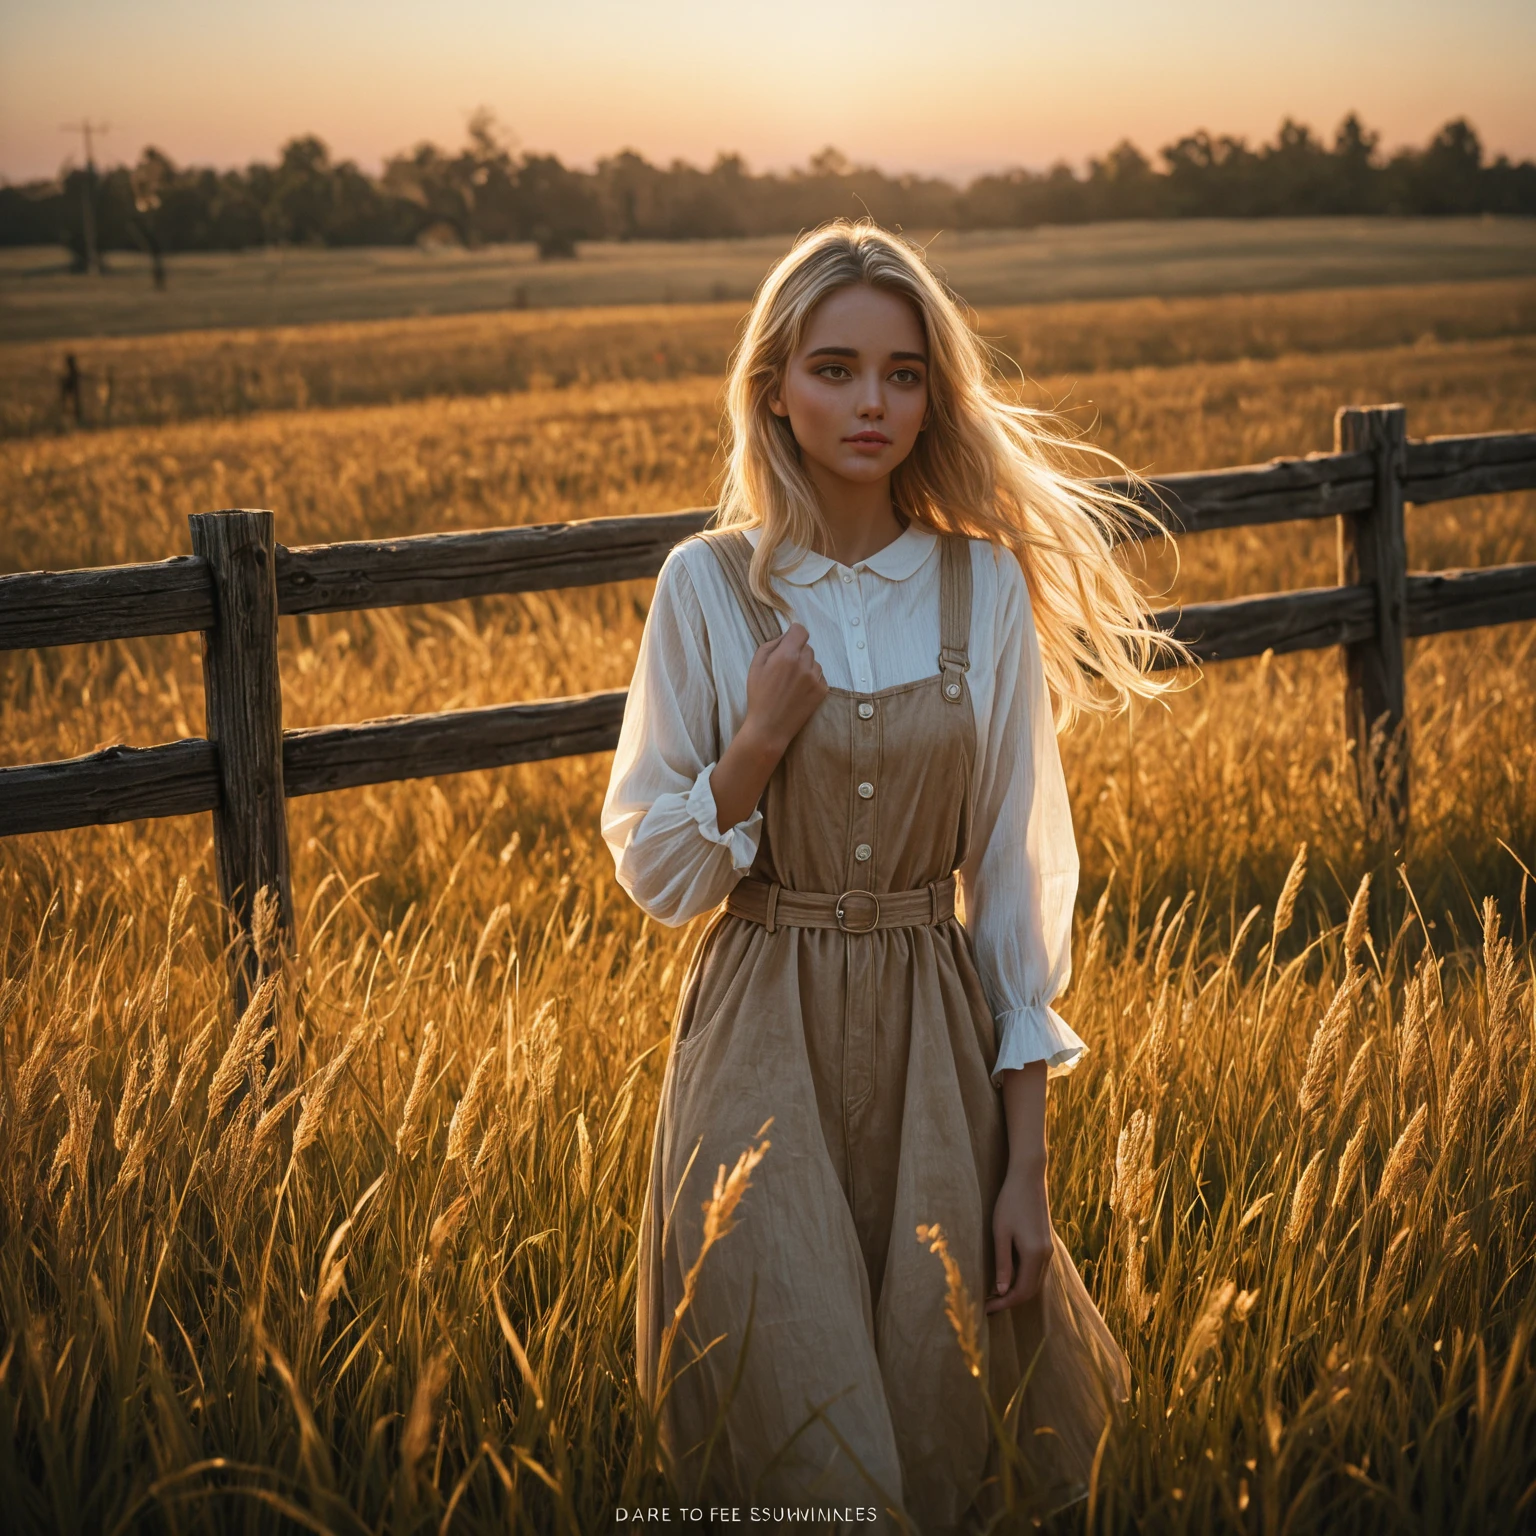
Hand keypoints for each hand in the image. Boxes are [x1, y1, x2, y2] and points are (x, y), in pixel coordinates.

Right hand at [711, 624, 827, 831]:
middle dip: (797, 652)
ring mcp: (815, 678)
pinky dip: (811, 679)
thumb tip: (785, 637)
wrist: (770, 727)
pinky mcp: (822, 690)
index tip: (790, 641)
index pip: (801, 630)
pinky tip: (799, 691)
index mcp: (786, 655)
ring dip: (805, 666)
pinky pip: (820, 676)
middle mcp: (804, 664)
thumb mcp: (755, 666)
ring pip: (814, 661)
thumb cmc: (759, 696)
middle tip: (785, 668)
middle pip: (807, 646)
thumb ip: (771, 645)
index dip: (794, 633)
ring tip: (791, 682)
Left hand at [985, 1161, 1053, 1313]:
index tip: (985, 1309)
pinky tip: (1007, 1277)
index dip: (1004, 1303)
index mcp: (1035, 1254)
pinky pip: (1037, 1270)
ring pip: (1035, 1281)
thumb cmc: (1010, 1202)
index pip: (1022, 1292)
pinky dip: (1023, 1279)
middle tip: (988, 1305)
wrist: (1028, 1177)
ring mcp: (1049, 1250)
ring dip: (1017, 1291)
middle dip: (1010, 1301)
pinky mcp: (1046, 1243)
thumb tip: (1001, 1291)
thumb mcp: (1001, 1233)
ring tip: (994, 1294)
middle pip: (1031, 1291)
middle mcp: (1046, 1256)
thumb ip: (1002, 1263)